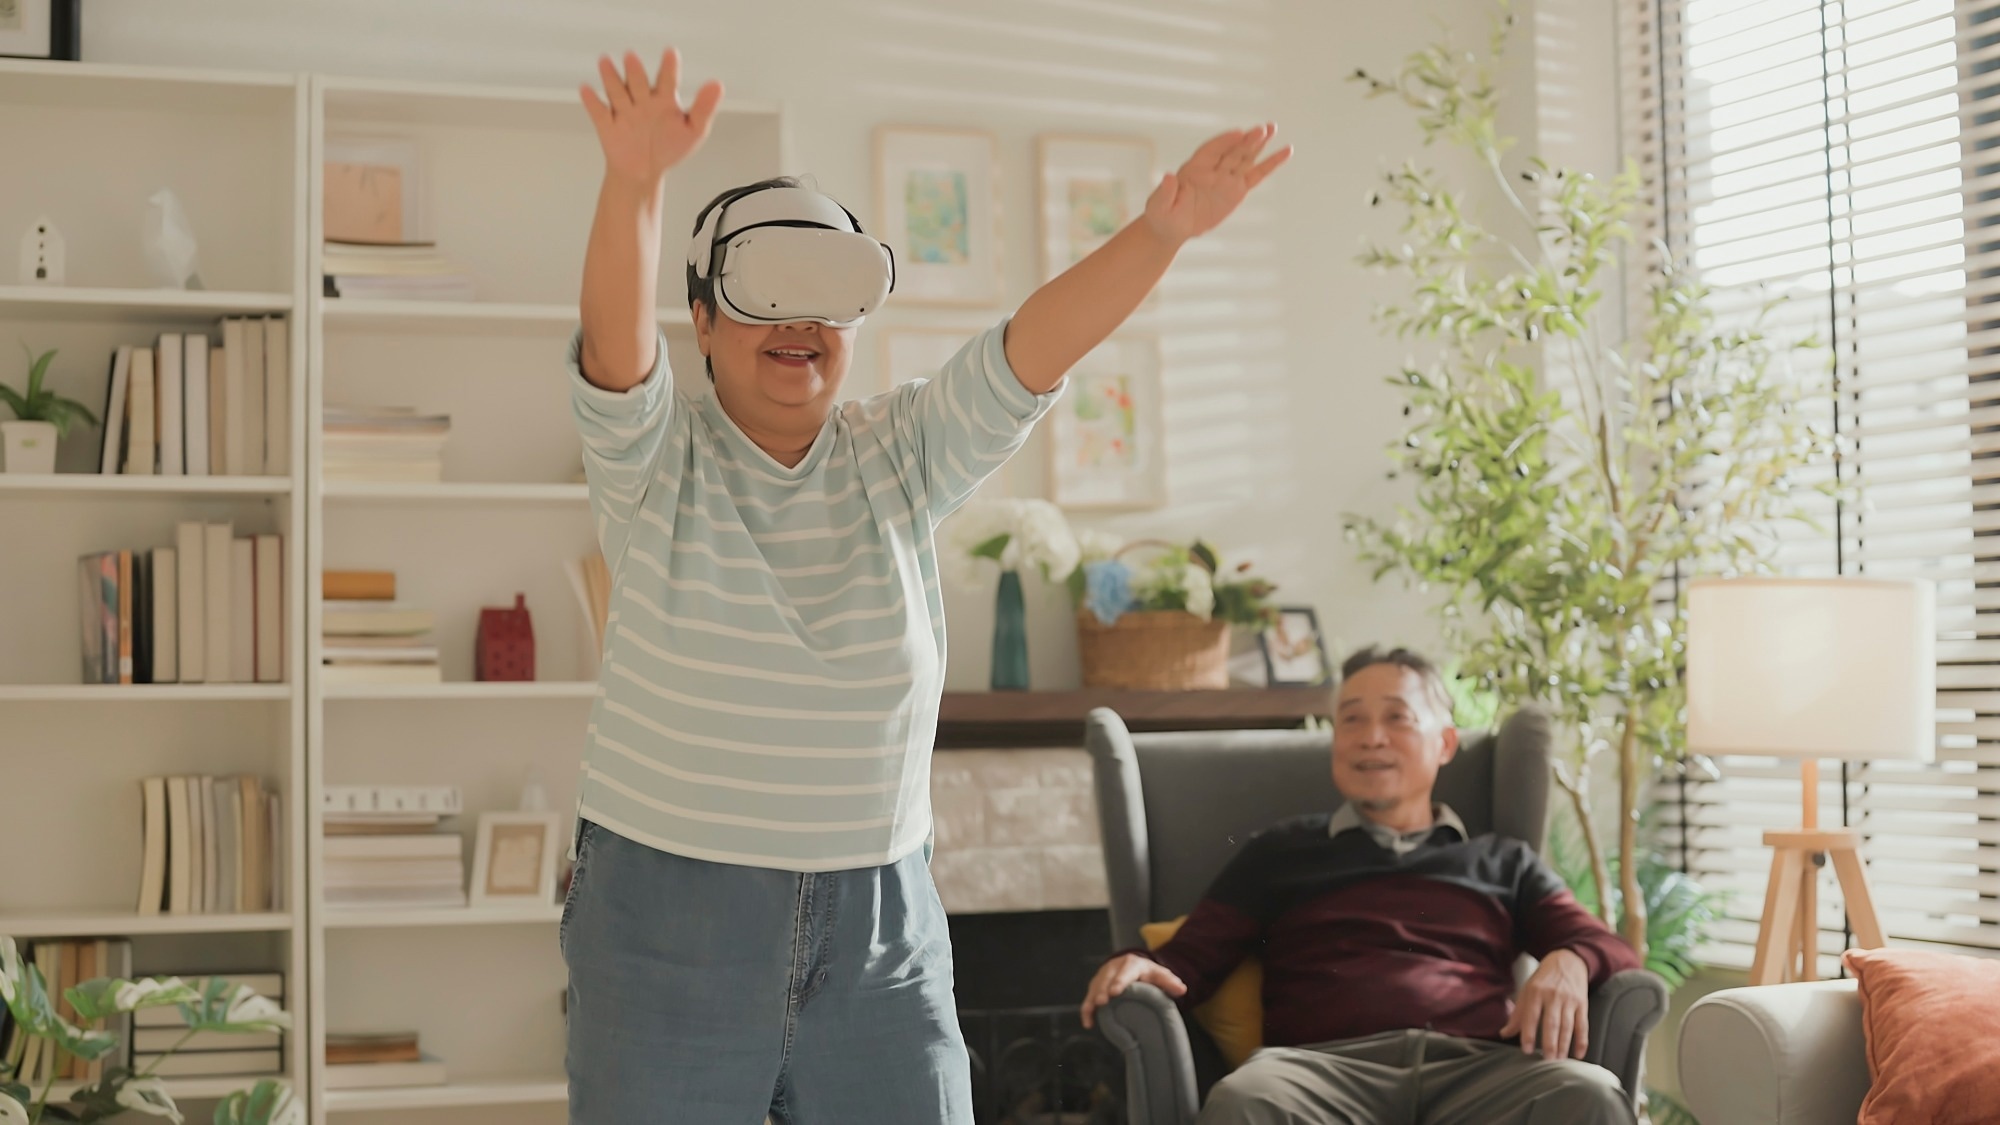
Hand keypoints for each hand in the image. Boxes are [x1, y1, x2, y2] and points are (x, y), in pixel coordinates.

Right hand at [579, 48, 723, 187]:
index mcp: (664, 100)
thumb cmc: (668, 148)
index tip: (671, 53)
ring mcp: (624, 111)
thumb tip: (718, 84)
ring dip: (611, 77)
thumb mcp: (693, 130)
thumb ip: (704, 108)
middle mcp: (642, 100)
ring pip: (617, 91)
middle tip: (631, 58)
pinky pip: (598, 111)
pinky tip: (586, 90)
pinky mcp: (607, 124)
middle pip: (638, 82)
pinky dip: (592, 101)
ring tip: (606, 62)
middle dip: (635, 71)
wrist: (643, 172)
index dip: (669, 67)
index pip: (667, 80)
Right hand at [1081, 953, 1187, 1029]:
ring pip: (1095, 987)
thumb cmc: (1149, 974)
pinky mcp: (1096, 984)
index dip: (1119, 981)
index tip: (1115, 992)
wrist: (1134, 966)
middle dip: (1103, 990)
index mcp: (1132, 964)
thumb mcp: (1161, 975)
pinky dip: (1087, 1009)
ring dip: (1092, 999)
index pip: (1125, 972)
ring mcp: (1103, 975)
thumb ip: (1170, 982)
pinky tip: (1088, 1023)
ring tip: (1091, 1013)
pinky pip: (1089, 996)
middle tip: (1102, 1002)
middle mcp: (1114, 967)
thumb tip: (1182, 990)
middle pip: (1107, 978)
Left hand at [1142, 123, 1291, 244]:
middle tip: (1262, 128)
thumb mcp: (1159, 205)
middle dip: (1246, 140)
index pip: (1211, 150)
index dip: (1224, 142)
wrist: (1172, 227)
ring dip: (1259, 144)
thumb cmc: (1162, 214)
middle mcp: (1213, 169)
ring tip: (1272, 128)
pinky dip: (1270, 164)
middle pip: (1232, 151)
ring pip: (1245, 158)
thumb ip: (1166, 191)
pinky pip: (1256, 175)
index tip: (1238, 133)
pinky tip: (1286, 151)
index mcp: (1194, 168)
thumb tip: (1169, 177)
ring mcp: (1226, 178)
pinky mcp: (1237, 189)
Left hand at [1500, 948, 1590, 1060]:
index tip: (1526, 1050)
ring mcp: (1569, 1000)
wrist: (1567, 961)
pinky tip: (1578, 1054)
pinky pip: (1583, 1025)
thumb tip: (1504, 1034)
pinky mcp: (1582, 1004)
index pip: (1531, 1016)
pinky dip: (1582, 1041)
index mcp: (1536, 992)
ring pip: (1568, 1026)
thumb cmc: (1543, 979)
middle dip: (1549, 1043)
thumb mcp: (1527, 991)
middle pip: (1552, 1023)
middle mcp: (1553, 996)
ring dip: (1564, 1045)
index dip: (1528, 1034)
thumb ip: (1518, 1014)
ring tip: (1559, 1060)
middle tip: (1547, 1060)